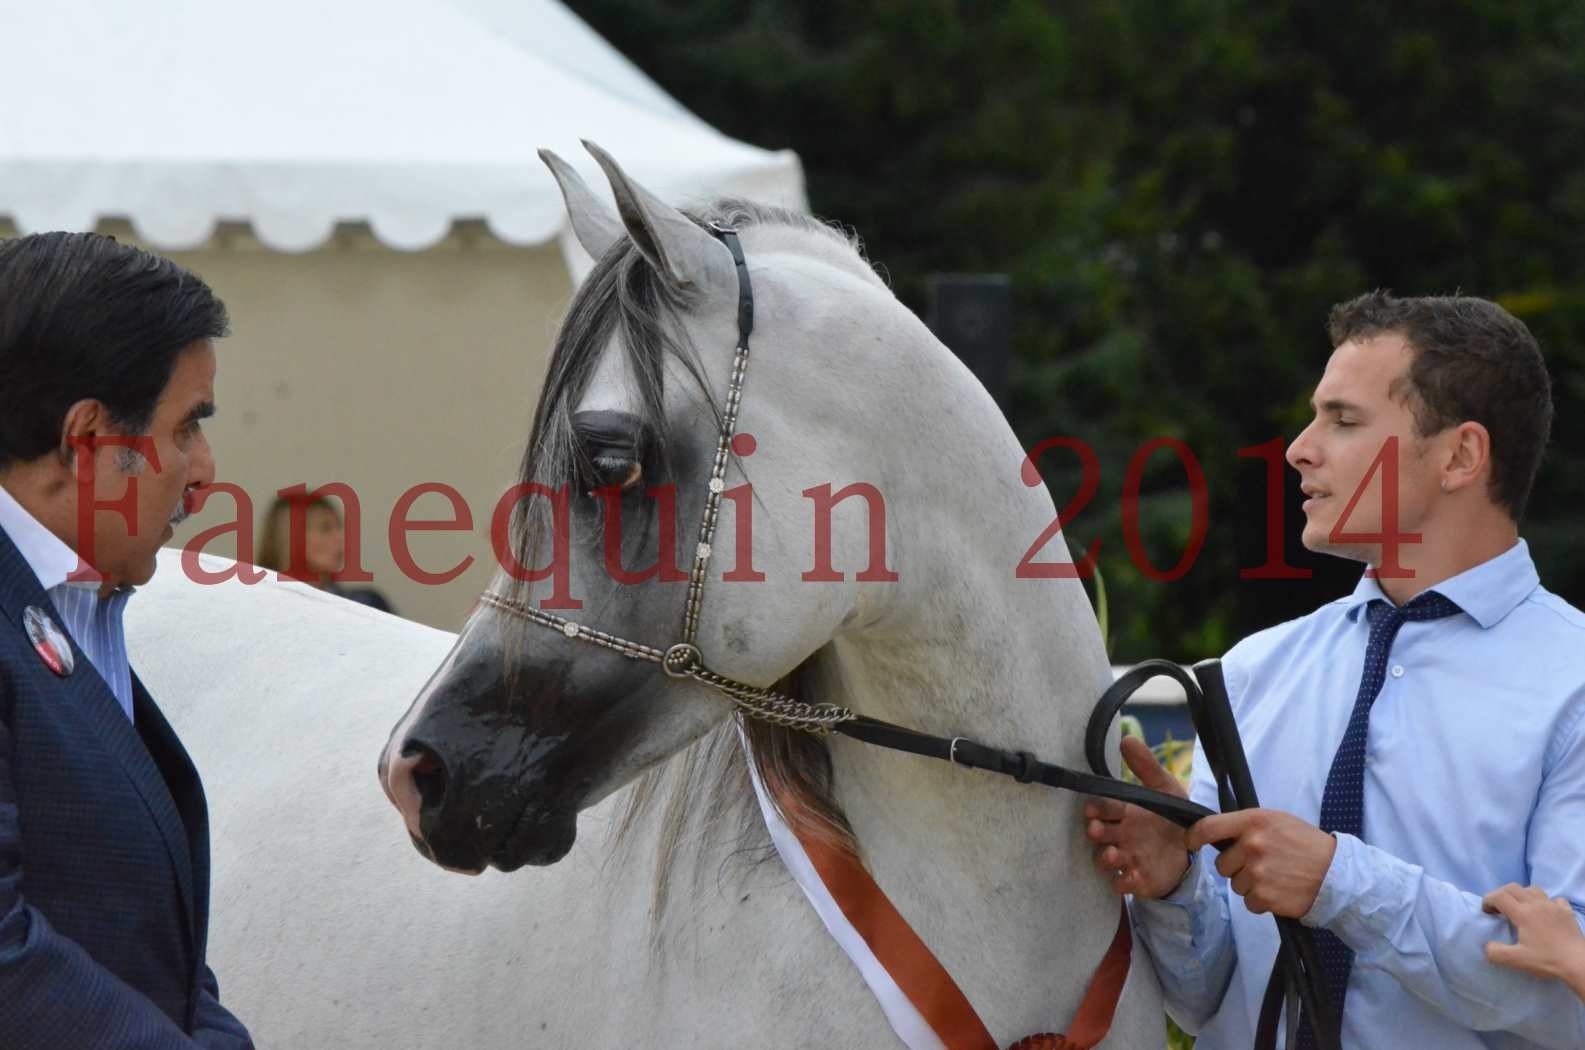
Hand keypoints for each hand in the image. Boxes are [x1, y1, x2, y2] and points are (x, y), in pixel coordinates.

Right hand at [1083, 736, 1190, 898]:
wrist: (1193, 849)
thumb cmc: (1171, 816)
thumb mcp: (1165, 789)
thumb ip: (1147, 767)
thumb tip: (1126, 739)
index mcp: (1124, 812)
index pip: (1103, 808)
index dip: (1096, 808)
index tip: (1091, 808)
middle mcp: (1120, 835)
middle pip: (1098, 834)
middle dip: (1096, 831)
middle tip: (1098, 829)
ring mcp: (1126, 858)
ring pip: (1105, 859)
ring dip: (1106, 858)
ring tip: (1114, 855)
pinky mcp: (1137, 879)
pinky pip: (1123, 883)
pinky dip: (1125, 882)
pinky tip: (1132, 877)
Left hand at [1185, 809, 1335, 917]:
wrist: (1337, 874)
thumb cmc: (1306, 844)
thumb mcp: (1277, 821)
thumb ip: (1247, 825)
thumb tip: (1216, 834)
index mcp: (1253, 821)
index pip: (1208, 827)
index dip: (1194, 837)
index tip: (1191, 843)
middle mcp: (1252, 845)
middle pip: (1222, 865)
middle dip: (1237, 868)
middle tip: (1262, 865)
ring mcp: (1257, 872)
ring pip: (1235, 885)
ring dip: (1251, 885)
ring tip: (1276, 877)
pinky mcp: (1264, 897)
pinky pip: (1249, 903)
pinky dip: (1262, 901)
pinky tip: (1280, 891)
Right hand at [1483, 883, 1584, 996]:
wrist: (1580, 964)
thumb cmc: (1547, 960)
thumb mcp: (1516, 960)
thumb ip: (1495, 952)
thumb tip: (1487, 945)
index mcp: (1522, 913)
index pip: (1499, 896)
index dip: (1488, 901)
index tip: (1487, 912)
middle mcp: (1536, 904)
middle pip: (1513, 887)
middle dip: (1501, 894)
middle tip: (1499, 909)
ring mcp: (1554, 906)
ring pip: (1533, 889)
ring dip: (1522, 895)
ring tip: (1521, 908)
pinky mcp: (1567, 912)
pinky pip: (1554, 899)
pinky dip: (1546, 902)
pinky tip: (1546, 913)